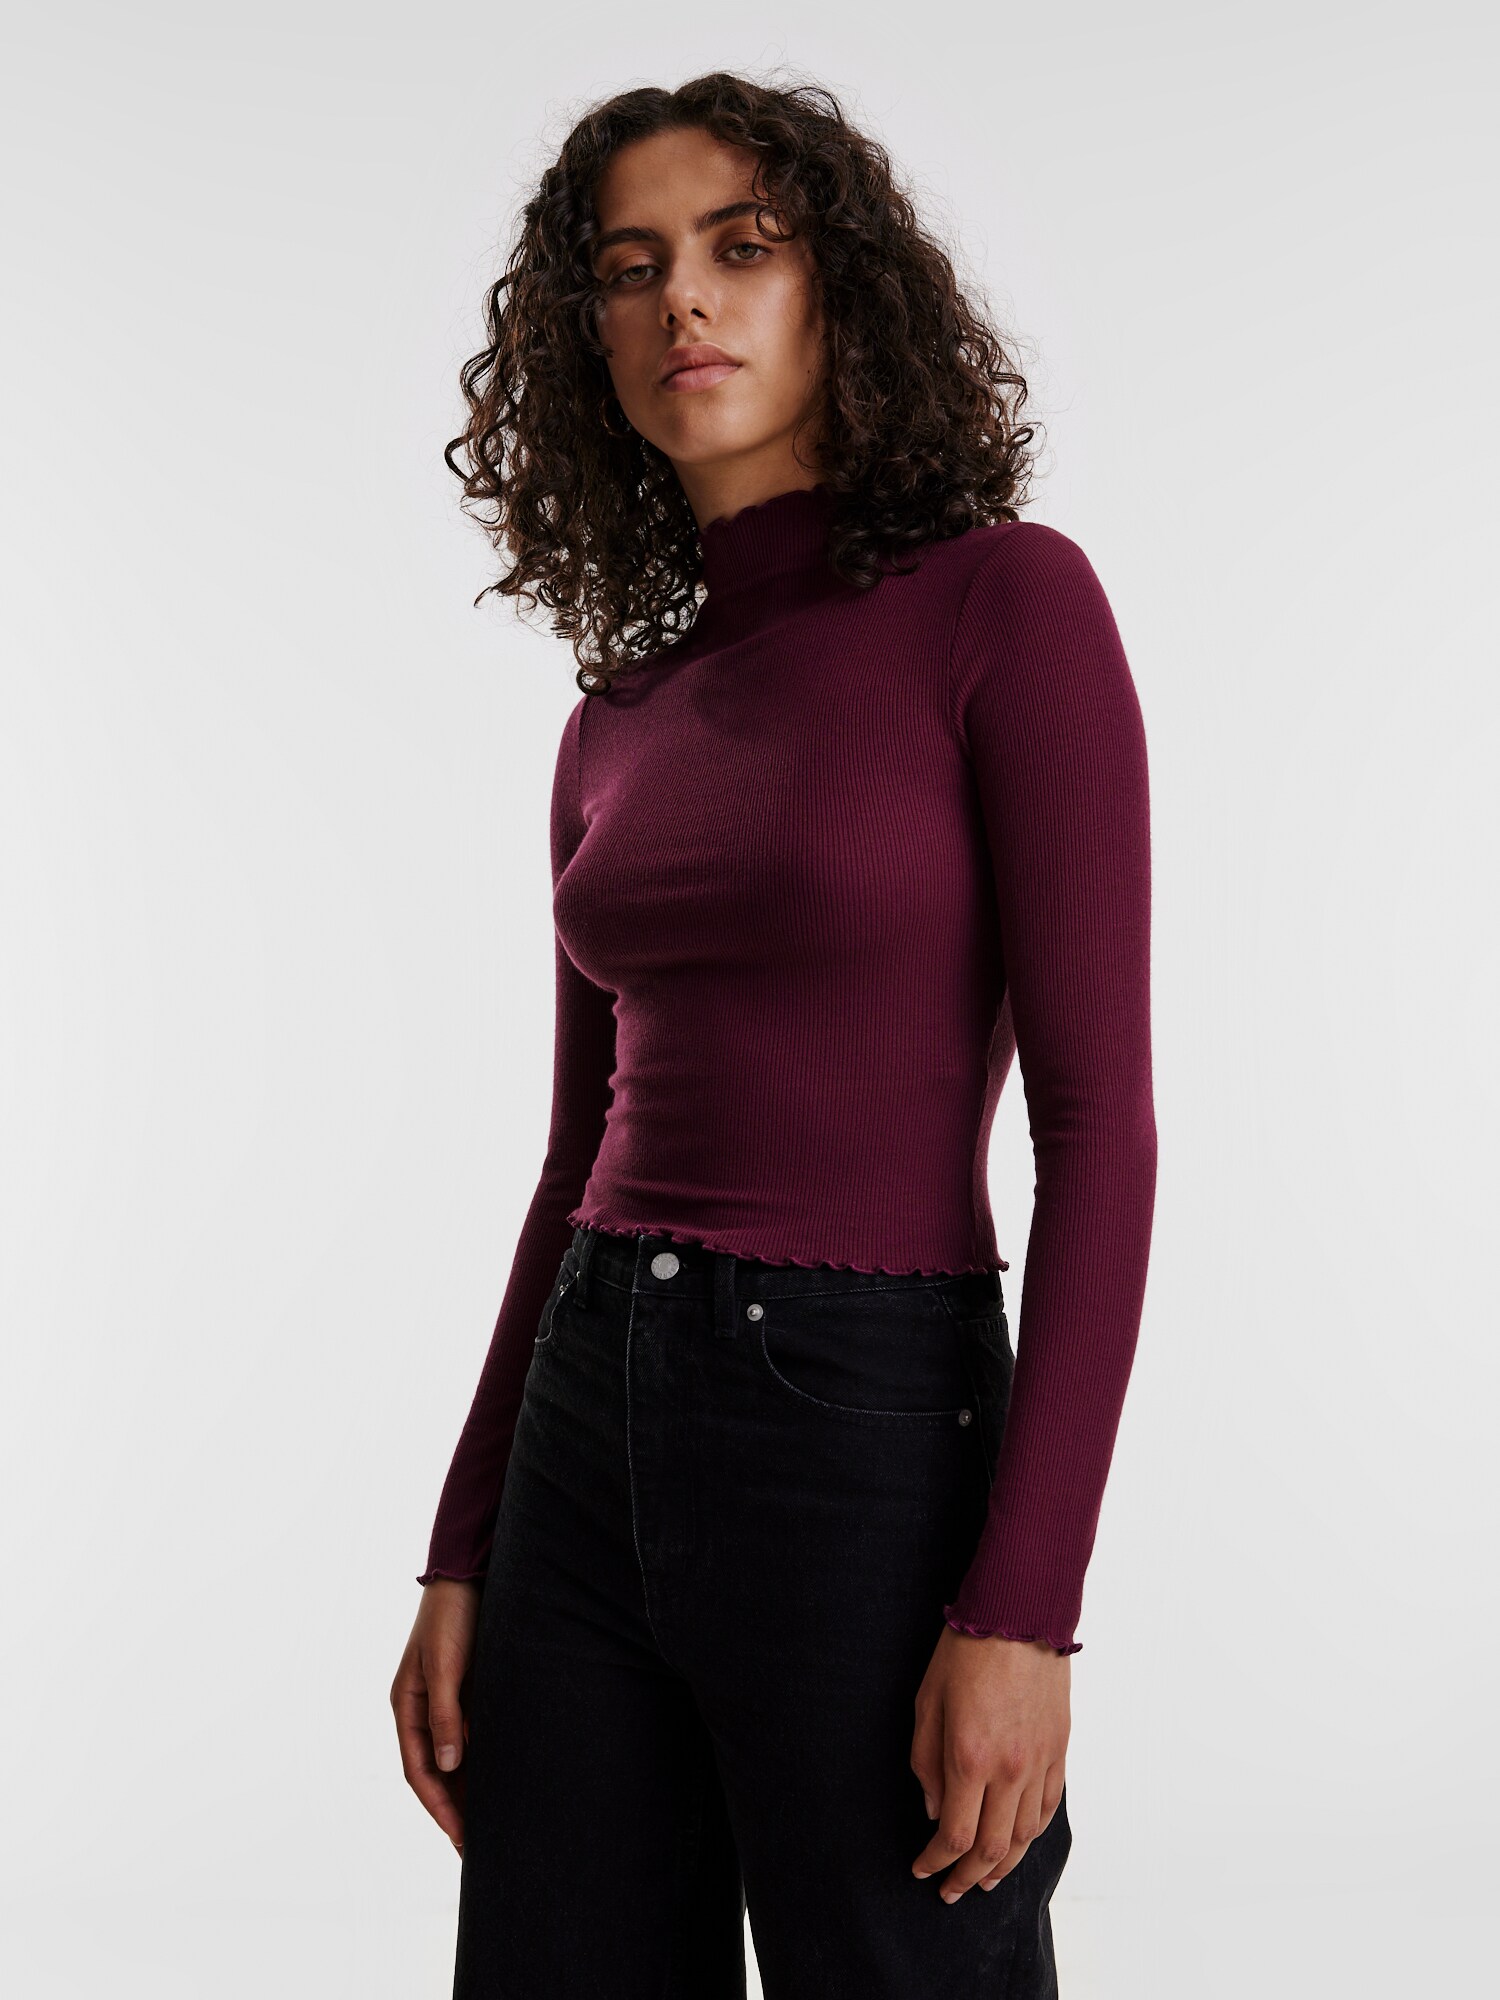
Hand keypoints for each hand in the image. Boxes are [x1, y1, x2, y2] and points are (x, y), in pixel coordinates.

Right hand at [390, 1578, 481, 1854]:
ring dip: (470, 1788)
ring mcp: (448, 1701)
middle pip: (437, 1771)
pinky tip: (504, 1778)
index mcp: (407, 1706)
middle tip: (478, 1846)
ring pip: (456, 1757)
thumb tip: (447, 1764)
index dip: (439, 1806)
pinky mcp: (471, 1690)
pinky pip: (474, 1736)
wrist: (471, 1573)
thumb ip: (445, 1713)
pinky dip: (484, 1760)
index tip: (460, 1838)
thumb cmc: (452, 1616)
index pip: (419, 1770)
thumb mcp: (445, 1664)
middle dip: (454, 1808)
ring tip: (493, 1824)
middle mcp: (425, 1709)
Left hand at [909, 1623, 1069, 1901]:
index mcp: (969, 1758)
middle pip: (992, 1849)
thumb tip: (933, 1808)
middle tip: (949, 1890)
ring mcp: (1040, 1762)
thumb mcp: (927, 1702)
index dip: (935, 1861)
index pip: (954, 1835)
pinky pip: (1048, 1807)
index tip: (921, 1869)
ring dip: (1004, 1866)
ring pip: (1025, 1836)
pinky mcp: (1059, 1750)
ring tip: (984, 1879)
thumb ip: (925, 1761)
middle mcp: (1009, 1769)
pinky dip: (1033, 1835)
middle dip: (966, 1877)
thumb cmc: (965, 1651)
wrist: (1019, 1613)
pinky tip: (1019, 1843)